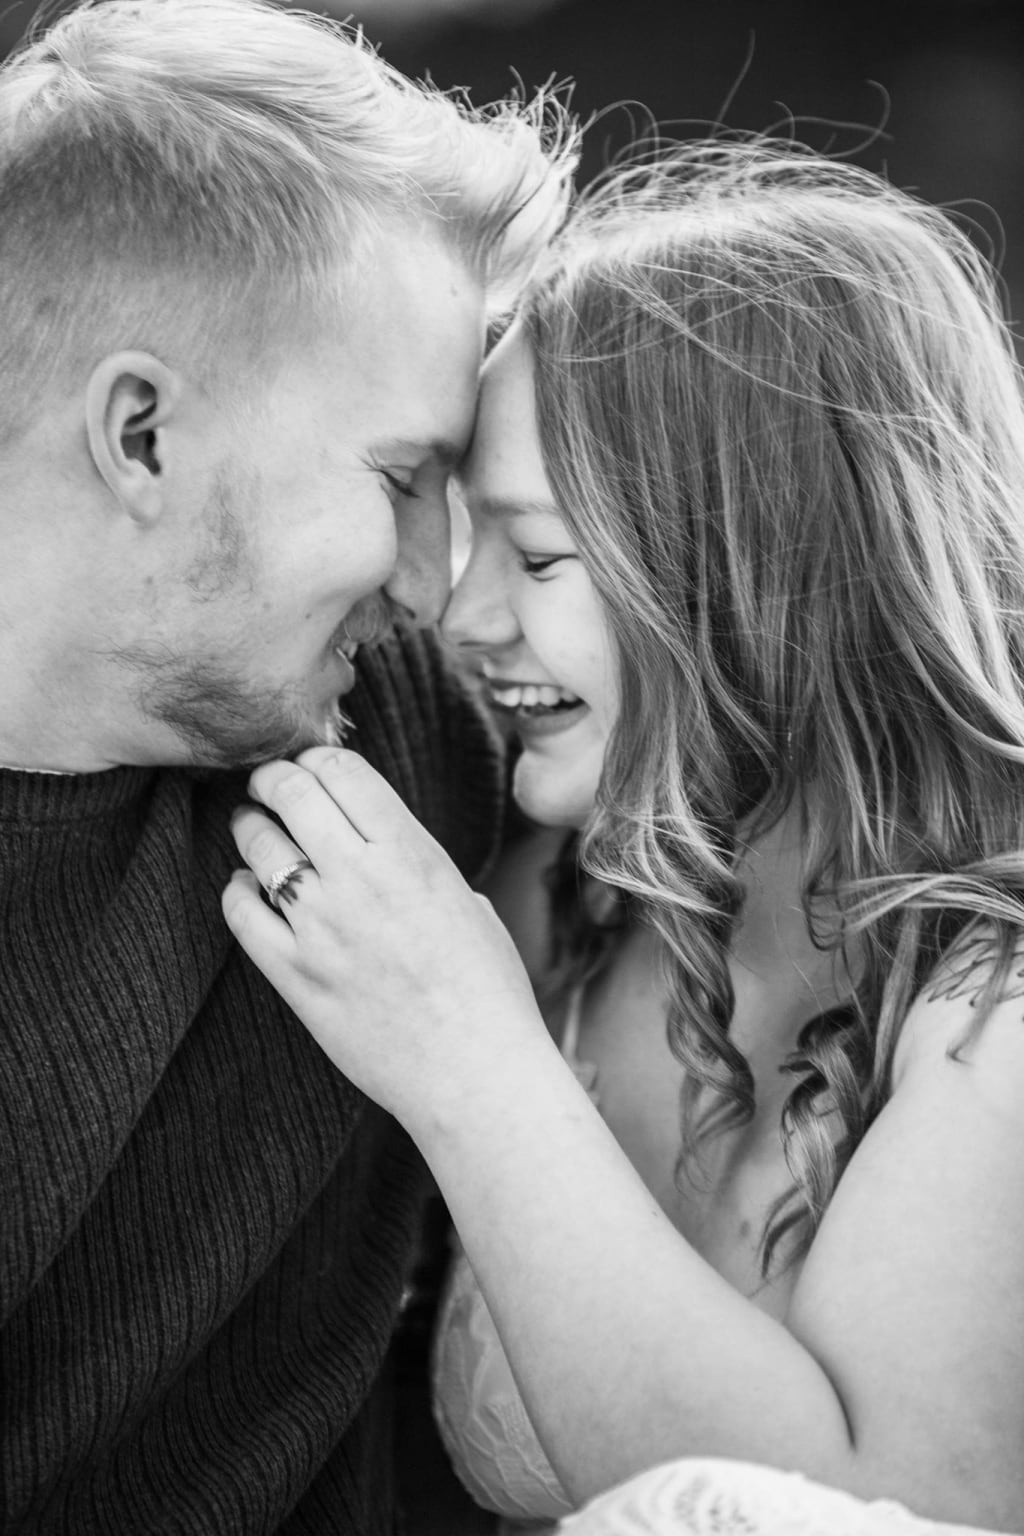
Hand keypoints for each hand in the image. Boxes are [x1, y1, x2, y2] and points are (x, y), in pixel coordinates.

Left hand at [222, 747, 544, 1134]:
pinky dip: (237, 891)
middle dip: (272, 778)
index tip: (309, 766)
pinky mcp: (295, 975)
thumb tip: (382, 844)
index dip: (316, 758)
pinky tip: (247, 890)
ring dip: (251, 828)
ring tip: (254, 829)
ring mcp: (322, 927)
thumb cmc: (488, 990)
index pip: (342, 769)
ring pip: (258, 844)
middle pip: (291, 792)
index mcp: (412, 853)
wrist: (475, 1072)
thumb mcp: (467, 901)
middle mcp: (362, 879)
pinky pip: (240, 912)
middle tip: (267, 784)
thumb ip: (416, 863)